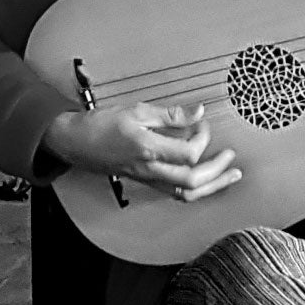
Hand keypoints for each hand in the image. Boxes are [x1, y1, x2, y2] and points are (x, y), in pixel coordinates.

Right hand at [41, 101, 240, 202]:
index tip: (202, 124)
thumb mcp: (137, 111)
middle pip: (192, 182)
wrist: (75, 142)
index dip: (202, 138)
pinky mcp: (145, 181)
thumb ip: (170, 115)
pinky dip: (194, 188)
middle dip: (217, 171)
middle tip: (230, 157)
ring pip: (185, 193)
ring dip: (211, 186)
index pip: (188, 154)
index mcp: (148, 149)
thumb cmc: (100, 125)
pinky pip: (175, 192)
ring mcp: (147, 178)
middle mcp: (149, 169)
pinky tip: (204, 179)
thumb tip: (197, 113)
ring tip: (228, 175)